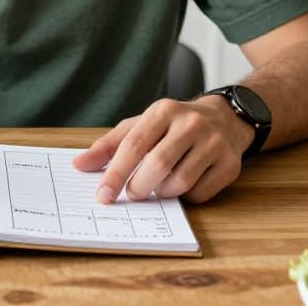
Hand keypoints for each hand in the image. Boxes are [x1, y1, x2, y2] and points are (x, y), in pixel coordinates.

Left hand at [72, 97, 254, 203]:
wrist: (225, 119)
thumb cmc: (174, 126)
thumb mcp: (141, 125)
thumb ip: (109, 145)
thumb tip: (78, 164)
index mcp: (164, 111)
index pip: (134, 145)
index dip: (115, 173)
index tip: (103, 195)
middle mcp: (191, 124)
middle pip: (158, 165)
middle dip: (138, 187)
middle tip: (133, 194)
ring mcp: (214, 143)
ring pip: (179, 182)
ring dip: (163, 193)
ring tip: (160, 185)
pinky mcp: (230, 164)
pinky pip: (200, 193)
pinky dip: (186, 197)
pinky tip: (185, 184)